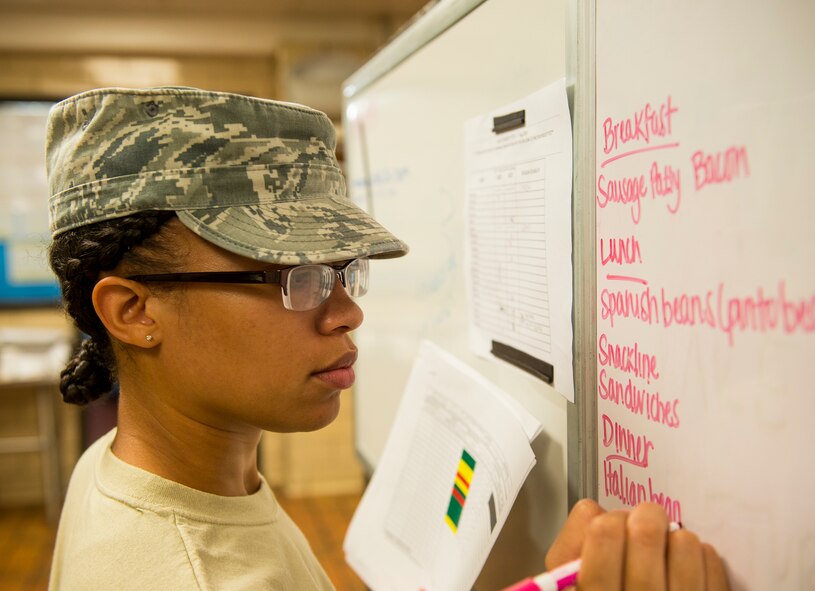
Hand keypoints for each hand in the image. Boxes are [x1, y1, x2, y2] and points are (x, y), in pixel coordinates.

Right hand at [545, 499, 728, 590]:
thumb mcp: (565, 586)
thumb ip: (570, 546)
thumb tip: (598, 513)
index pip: (604, 532)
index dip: (609, 519)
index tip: (613, 526)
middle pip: (647, 532)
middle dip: (645, 516)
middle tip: (644, 521)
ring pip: (683, 542)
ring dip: (673, 537)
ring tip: (665, 552)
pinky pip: (710, 561)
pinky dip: (698, 555)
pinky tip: (682, 569)